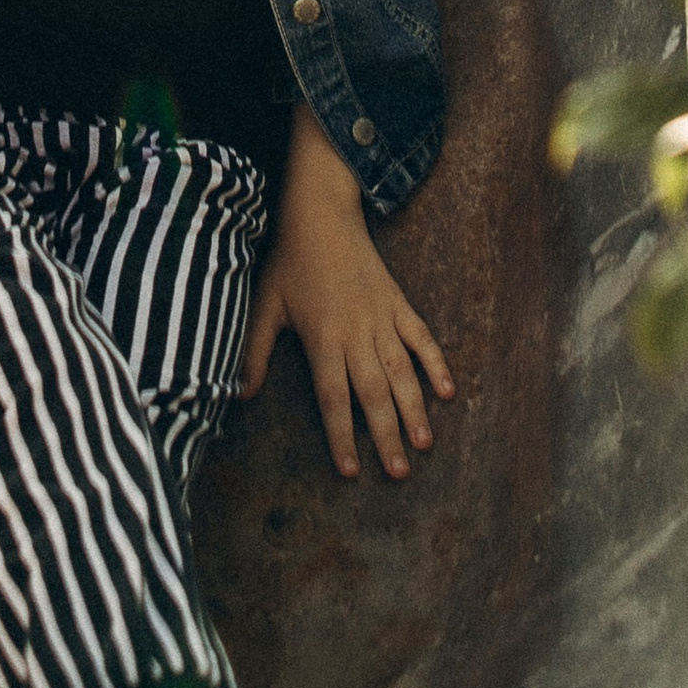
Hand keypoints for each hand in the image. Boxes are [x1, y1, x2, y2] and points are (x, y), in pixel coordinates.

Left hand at [241, 113, 452, 479]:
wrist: (322, 213)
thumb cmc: (290, 261)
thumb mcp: (265, 305)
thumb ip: (255, 352)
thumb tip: (240, 394)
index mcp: (323, 337)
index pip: (333, 397)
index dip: (342, 436)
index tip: (351, 471)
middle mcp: (356, 333)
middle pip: (374, 393)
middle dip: (387, 435)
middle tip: (400, 474)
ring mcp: (381, 318)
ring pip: (402, 371)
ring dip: (414, 409)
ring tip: (425, 445)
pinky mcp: (398, 303)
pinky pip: (421, 337)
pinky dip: (436, 363)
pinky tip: (448, 391)